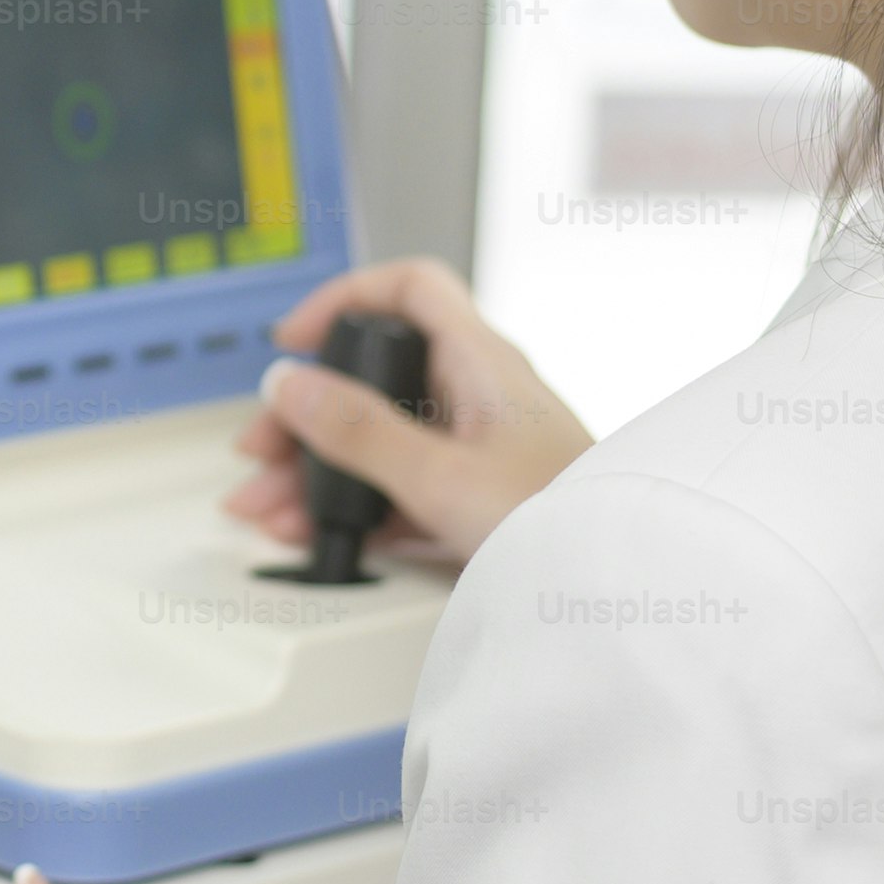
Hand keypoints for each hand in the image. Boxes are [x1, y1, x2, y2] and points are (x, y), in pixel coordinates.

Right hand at [225, 257, 592, 571]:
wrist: (621, 594)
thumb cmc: (564, 525)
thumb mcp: (440, 476)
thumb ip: (359, 432)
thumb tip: (290, 386)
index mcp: (482, 362)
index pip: (410, 289)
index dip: (347, 299)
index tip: (294, 341)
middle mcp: (481, 395)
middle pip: (375, 377)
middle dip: (307, 415)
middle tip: (263, 454)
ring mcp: (479, 448)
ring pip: (380, 439)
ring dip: (318, 470)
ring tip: (270, 512)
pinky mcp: (478, 499)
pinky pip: (399, 487)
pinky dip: (354, 506)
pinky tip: (318, 535)